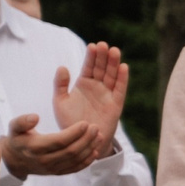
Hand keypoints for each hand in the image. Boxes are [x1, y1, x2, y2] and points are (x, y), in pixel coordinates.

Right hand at [0, 113, 98, 177]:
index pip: (59, 141)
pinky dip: (87, 161)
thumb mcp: (14, 127)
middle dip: (86, 139)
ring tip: (99, 136)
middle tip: (95, 128)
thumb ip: (23, 121)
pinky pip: (75, 169)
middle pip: (71, 151)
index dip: (74, 133)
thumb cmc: (17, 139)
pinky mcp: (58, 173)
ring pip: (76, 160)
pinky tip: (95, 150)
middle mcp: (44, 160)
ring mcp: (52, 168)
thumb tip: (35, 117)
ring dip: (90, 148)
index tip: (85, 123)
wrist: (14, 160)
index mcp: (34, 147)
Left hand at [51, 42, 130, 159]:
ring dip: (114, 64)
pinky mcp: (115, 105)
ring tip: (114, 51)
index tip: (93, 46)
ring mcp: (107, 95)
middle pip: (102, 68)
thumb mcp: (60, 101)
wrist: (80, 140)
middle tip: (104, 45)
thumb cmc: (69, 122)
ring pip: (112, 76)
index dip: (91, 57)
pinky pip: (120, 90)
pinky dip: (122, 79)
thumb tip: (63, 67)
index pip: (89, 66)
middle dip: (103, 57)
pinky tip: (123, 67)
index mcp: (84, 84)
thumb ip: (60, 84)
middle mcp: (97, 87)